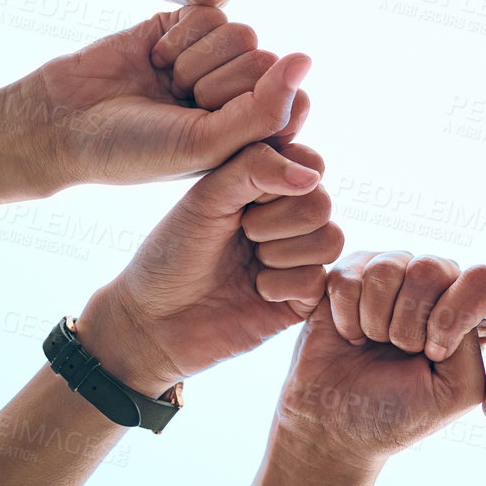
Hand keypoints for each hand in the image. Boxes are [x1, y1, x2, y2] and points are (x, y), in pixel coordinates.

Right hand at [0, 7, 310, 195]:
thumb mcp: (206, 143)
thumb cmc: (136, 149)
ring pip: (241, 33)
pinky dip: (177, 38)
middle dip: (214, 85)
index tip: (206, 130)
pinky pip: (210, 12)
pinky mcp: (186, 25)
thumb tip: (307, 61)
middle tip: (177, 106)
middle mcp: (239, 91)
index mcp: (254, 129)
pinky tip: (153, 59)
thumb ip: (266, 110)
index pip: (291, 98)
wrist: (63, 122)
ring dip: (195, 62)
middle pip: (265, 60)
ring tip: (166, 85)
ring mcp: (214, 57)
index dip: (246, 110)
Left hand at [75, 142, 342, 396]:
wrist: (154, 321)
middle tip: (242, 234)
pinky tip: (256, 291)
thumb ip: (254, 168)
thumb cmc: (173, 253)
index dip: (282, 179)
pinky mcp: (303, 298)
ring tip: (251, 262)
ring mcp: (299, 258)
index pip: (310, 164)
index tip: (242, 198)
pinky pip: (319, 279)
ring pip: (330, 239)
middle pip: (322, 203)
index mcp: (267, 185)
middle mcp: (289, 218)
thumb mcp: (206, 198)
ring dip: (282, 252)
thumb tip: (311, 175)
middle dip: (276, 220)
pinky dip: (281, 284)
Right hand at [275, 252, 485, 469]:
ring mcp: (392, 275)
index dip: (454, 315)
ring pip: (387, 268)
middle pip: (430, 269)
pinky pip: (349, 277)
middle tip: (399, 351)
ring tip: (373, 344)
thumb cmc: (397, 411)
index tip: (432, 354)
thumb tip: (454, 297)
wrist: (334, 425)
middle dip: (408, 323)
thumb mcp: (455, 392)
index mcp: (468, 311)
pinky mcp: (349, 276)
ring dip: (375, 321)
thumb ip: (474, 344)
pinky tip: (350, 336)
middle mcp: (434, 285)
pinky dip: (346, 317)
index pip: (482, 280)